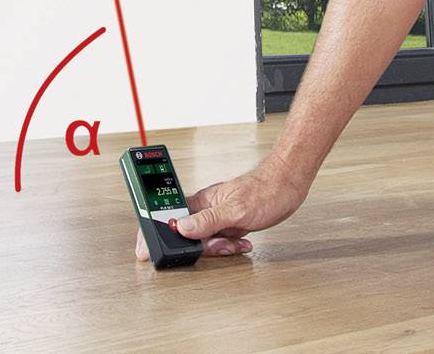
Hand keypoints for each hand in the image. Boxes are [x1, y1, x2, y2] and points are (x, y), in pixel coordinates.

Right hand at [131, 159, 306, 260]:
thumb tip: (180, 228)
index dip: (154, 232)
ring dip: (220, 248)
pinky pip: (220, 241)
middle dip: (202, 247)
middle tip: (220, 245)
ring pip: (204, 241)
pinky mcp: (228, 223)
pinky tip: (243, 243)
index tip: (144, 248)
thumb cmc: (266, 189)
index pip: (167, 216)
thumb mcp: (236, 209)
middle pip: (186, 235)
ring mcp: (216, 216)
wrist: (289, 183)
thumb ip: (207, 221)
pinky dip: (230, 246)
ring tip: (236, 242)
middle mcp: (204, 208)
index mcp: (200, 200)